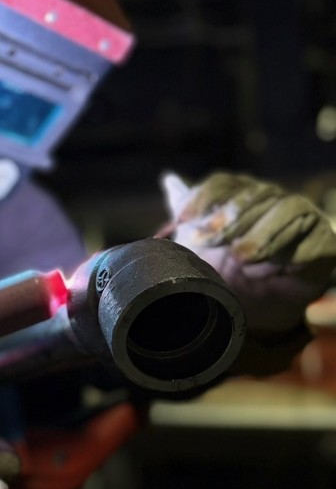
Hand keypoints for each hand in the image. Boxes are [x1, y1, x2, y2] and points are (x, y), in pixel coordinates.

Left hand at [161, 171, 335, 370]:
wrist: (250, 308)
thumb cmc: (222, 270)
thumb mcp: (196, 244)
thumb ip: (186, 210)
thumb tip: (169, 179)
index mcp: (242, 194)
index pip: (224, 183)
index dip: (204, 198)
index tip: (184, 219)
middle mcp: (273, 200)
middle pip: (255, 194)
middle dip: (230, 219)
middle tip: (212, 243)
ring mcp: (301, 218)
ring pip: (288, 209)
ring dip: (262, 234)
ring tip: (241, 258)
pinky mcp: (323, 242)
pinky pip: (316, 238)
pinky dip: (294, 251)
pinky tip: (275, 267)